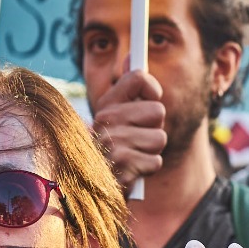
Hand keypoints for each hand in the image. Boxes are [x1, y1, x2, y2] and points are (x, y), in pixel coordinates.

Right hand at [90, 68, 166, 194]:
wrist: (89, 190)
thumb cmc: (108, 151)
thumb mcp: (113, 119)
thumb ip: (126, 89)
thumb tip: (132, 57)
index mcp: (105, 105)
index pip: (138, 78)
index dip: (152, 89)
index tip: (149, 99)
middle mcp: (105, 120)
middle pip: (158, 110)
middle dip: (154, 128)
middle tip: (137, 139)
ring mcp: (113, 144)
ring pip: (159, 138)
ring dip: (151, 152)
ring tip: (133, 157)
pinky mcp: (122, 168)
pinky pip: (155, 162)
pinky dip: (147, 169)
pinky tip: (131, 172)